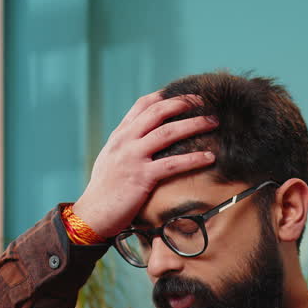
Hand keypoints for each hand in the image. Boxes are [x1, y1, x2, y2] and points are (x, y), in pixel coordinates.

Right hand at [71, 92, 217, 239]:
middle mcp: (125, 141)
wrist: (93, 213)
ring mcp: (133, 158)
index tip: (185, 93)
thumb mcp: (111, 159)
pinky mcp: (142, 177)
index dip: (165, 96)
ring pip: (168, 133)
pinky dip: (193, 159)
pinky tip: (209, 157)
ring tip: (214, 122)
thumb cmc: (105, 190)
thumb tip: (144, 137)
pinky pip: (173, 164)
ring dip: (194, 124)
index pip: (142, 105)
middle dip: (184, 103)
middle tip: (205, 101)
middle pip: (158, 112)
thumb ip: (127, 145)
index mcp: (120, 135)